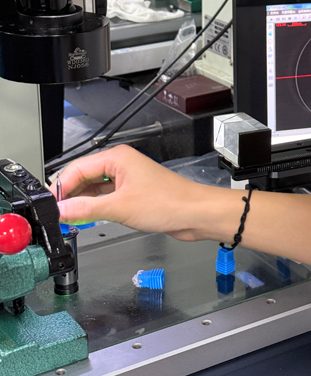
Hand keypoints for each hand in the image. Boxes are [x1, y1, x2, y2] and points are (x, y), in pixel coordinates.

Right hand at [50, 145, 206, 240]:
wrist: (196, 213)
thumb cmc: (170, 202)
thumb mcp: (120, 208)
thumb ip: (86, 210)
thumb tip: (62, 211)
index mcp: (117, 158)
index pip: (77, 168)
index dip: (61, 187)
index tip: (50, 205)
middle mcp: (121, 165)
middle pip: (84, 177)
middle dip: (70, 195)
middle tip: (57, 214)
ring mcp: (128, 179)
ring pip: (95, 188)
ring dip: (82, 202)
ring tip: (69, 218)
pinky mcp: (133, 193)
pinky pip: (106, 197)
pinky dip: (95, 207)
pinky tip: (88, 218)